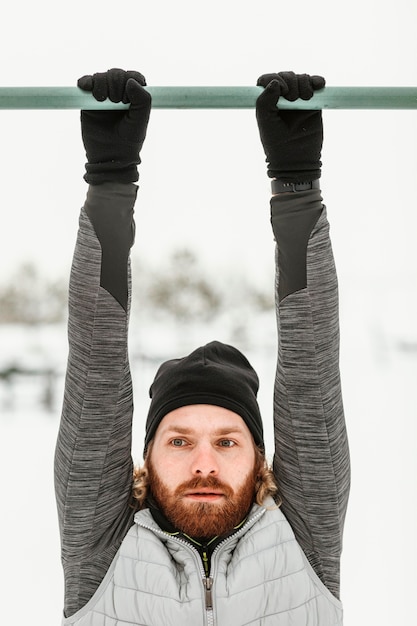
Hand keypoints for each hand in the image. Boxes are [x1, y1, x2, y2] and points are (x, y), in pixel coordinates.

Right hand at [78, 68, 151, 184]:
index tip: (127, 98)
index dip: (130, 80)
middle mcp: (119, 93)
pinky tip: (86, 87)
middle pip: (116, 74)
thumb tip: (130, 80)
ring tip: (102, 100)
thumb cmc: (129, 140)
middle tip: (115, 102)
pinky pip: (86, 83)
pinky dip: (86, 81)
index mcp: (134, 96)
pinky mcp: (88, 101)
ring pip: (101, 77)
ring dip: (101, 83)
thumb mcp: (141, 120)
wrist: (111, 156)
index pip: (133, 76)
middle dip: (115, 83)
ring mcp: (103, 96)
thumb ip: (143, 100)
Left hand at [256, 71, 324, 181]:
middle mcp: (282, 98)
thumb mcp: (265, 121)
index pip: (267, 79)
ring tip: (306, 99)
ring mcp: (298, 99)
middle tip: (294, 99)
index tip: (282, 90)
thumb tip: (275, 81)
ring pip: (302, 78)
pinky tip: (319, 85)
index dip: (275, 79)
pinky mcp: (314, 103)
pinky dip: (318, 81)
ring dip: (304, 83)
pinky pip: (316, 84)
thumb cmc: (276, 143)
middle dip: (292, 82)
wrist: (296, 158)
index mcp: (267, 101)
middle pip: (286, 75)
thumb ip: (264, 100)